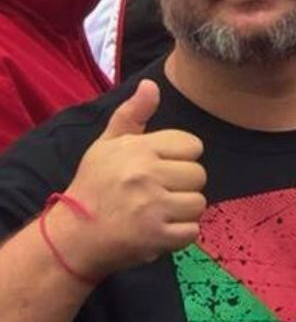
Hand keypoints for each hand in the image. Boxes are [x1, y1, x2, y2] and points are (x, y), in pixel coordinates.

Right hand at [53, 82, 205, 278]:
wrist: (71, 236)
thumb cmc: (93, 186)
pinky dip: (180, 234)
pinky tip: (158, 230)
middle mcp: (145, 175)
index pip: (191, 145)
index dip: (179, 158)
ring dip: (183, 211)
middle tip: (156, 193)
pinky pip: (192, 231)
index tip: (159, 169)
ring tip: (158, 211)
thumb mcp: (107, 145)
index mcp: (137, 149)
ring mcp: (151, 206)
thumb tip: (151, 85)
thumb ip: (132, 115)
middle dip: (182, 185)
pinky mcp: (155, 235)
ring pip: (198, 203)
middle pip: (198, 175)